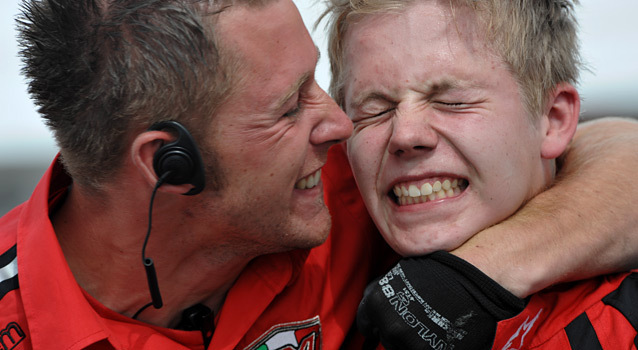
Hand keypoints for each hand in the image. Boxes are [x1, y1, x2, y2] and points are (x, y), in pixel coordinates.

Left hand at [357, 251, 525, 349]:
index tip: (384, 323)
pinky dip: (430, 345)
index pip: (366, 324)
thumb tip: (375, 309)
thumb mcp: (397, 273)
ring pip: (402, 348)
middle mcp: (389, 326)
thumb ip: (382, 295)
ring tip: (430, 324)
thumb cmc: (437, 268)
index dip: (377, 322)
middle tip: (415, 319)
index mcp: (375, 304)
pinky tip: (439, 332)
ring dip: (413, 340)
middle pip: (386, 338)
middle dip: (397, 330)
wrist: (468, 276)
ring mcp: (409, 342)